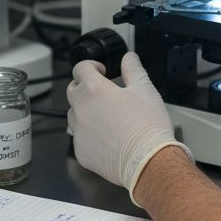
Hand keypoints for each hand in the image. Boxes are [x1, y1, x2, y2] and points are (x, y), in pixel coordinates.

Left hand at [67, 52, 190, 204]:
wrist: (148, 161)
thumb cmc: (148, 127)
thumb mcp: (145, 90)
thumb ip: (134, 70)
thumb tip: (129, 58)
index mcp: (95, 90)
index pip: (80, 68)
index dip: (91, 66)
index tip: (100, 71)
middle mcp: (81, 109)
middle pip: (72, 90)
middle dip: (84, 87)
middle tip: (102, 93)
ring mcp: (79, 132)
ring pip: (73, 115)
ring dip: (84, 112)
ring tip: (106, 118)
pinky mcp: (81, 152)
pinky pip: (80, 138)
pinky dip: (89, 135)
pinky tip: (107, 138)